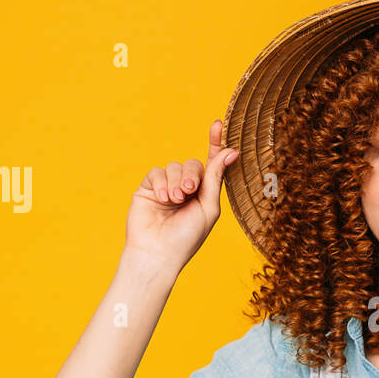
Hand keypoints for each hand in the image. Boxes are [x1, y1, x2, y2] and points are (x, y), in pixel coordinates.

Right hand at [124, 118, 237, 274]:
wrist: (158, 253)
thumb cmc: (187, 237)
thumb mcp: (208, 207)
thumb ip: (215, 178)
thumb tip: (230, 152)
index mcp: (204, 194)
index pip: (211, 164)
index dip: (215, 144)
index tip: (218, 124)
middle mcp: (186, 189)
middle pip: (193, 164)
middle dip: (192, 175)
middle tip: (189, 191)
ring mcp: (166, 187)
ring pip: (174, 166)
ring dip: (177, 181)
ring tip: (175, 200)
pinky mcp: (148, 188)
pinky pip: (156, 172)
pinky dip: (161, 183)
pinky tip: (162, 198)